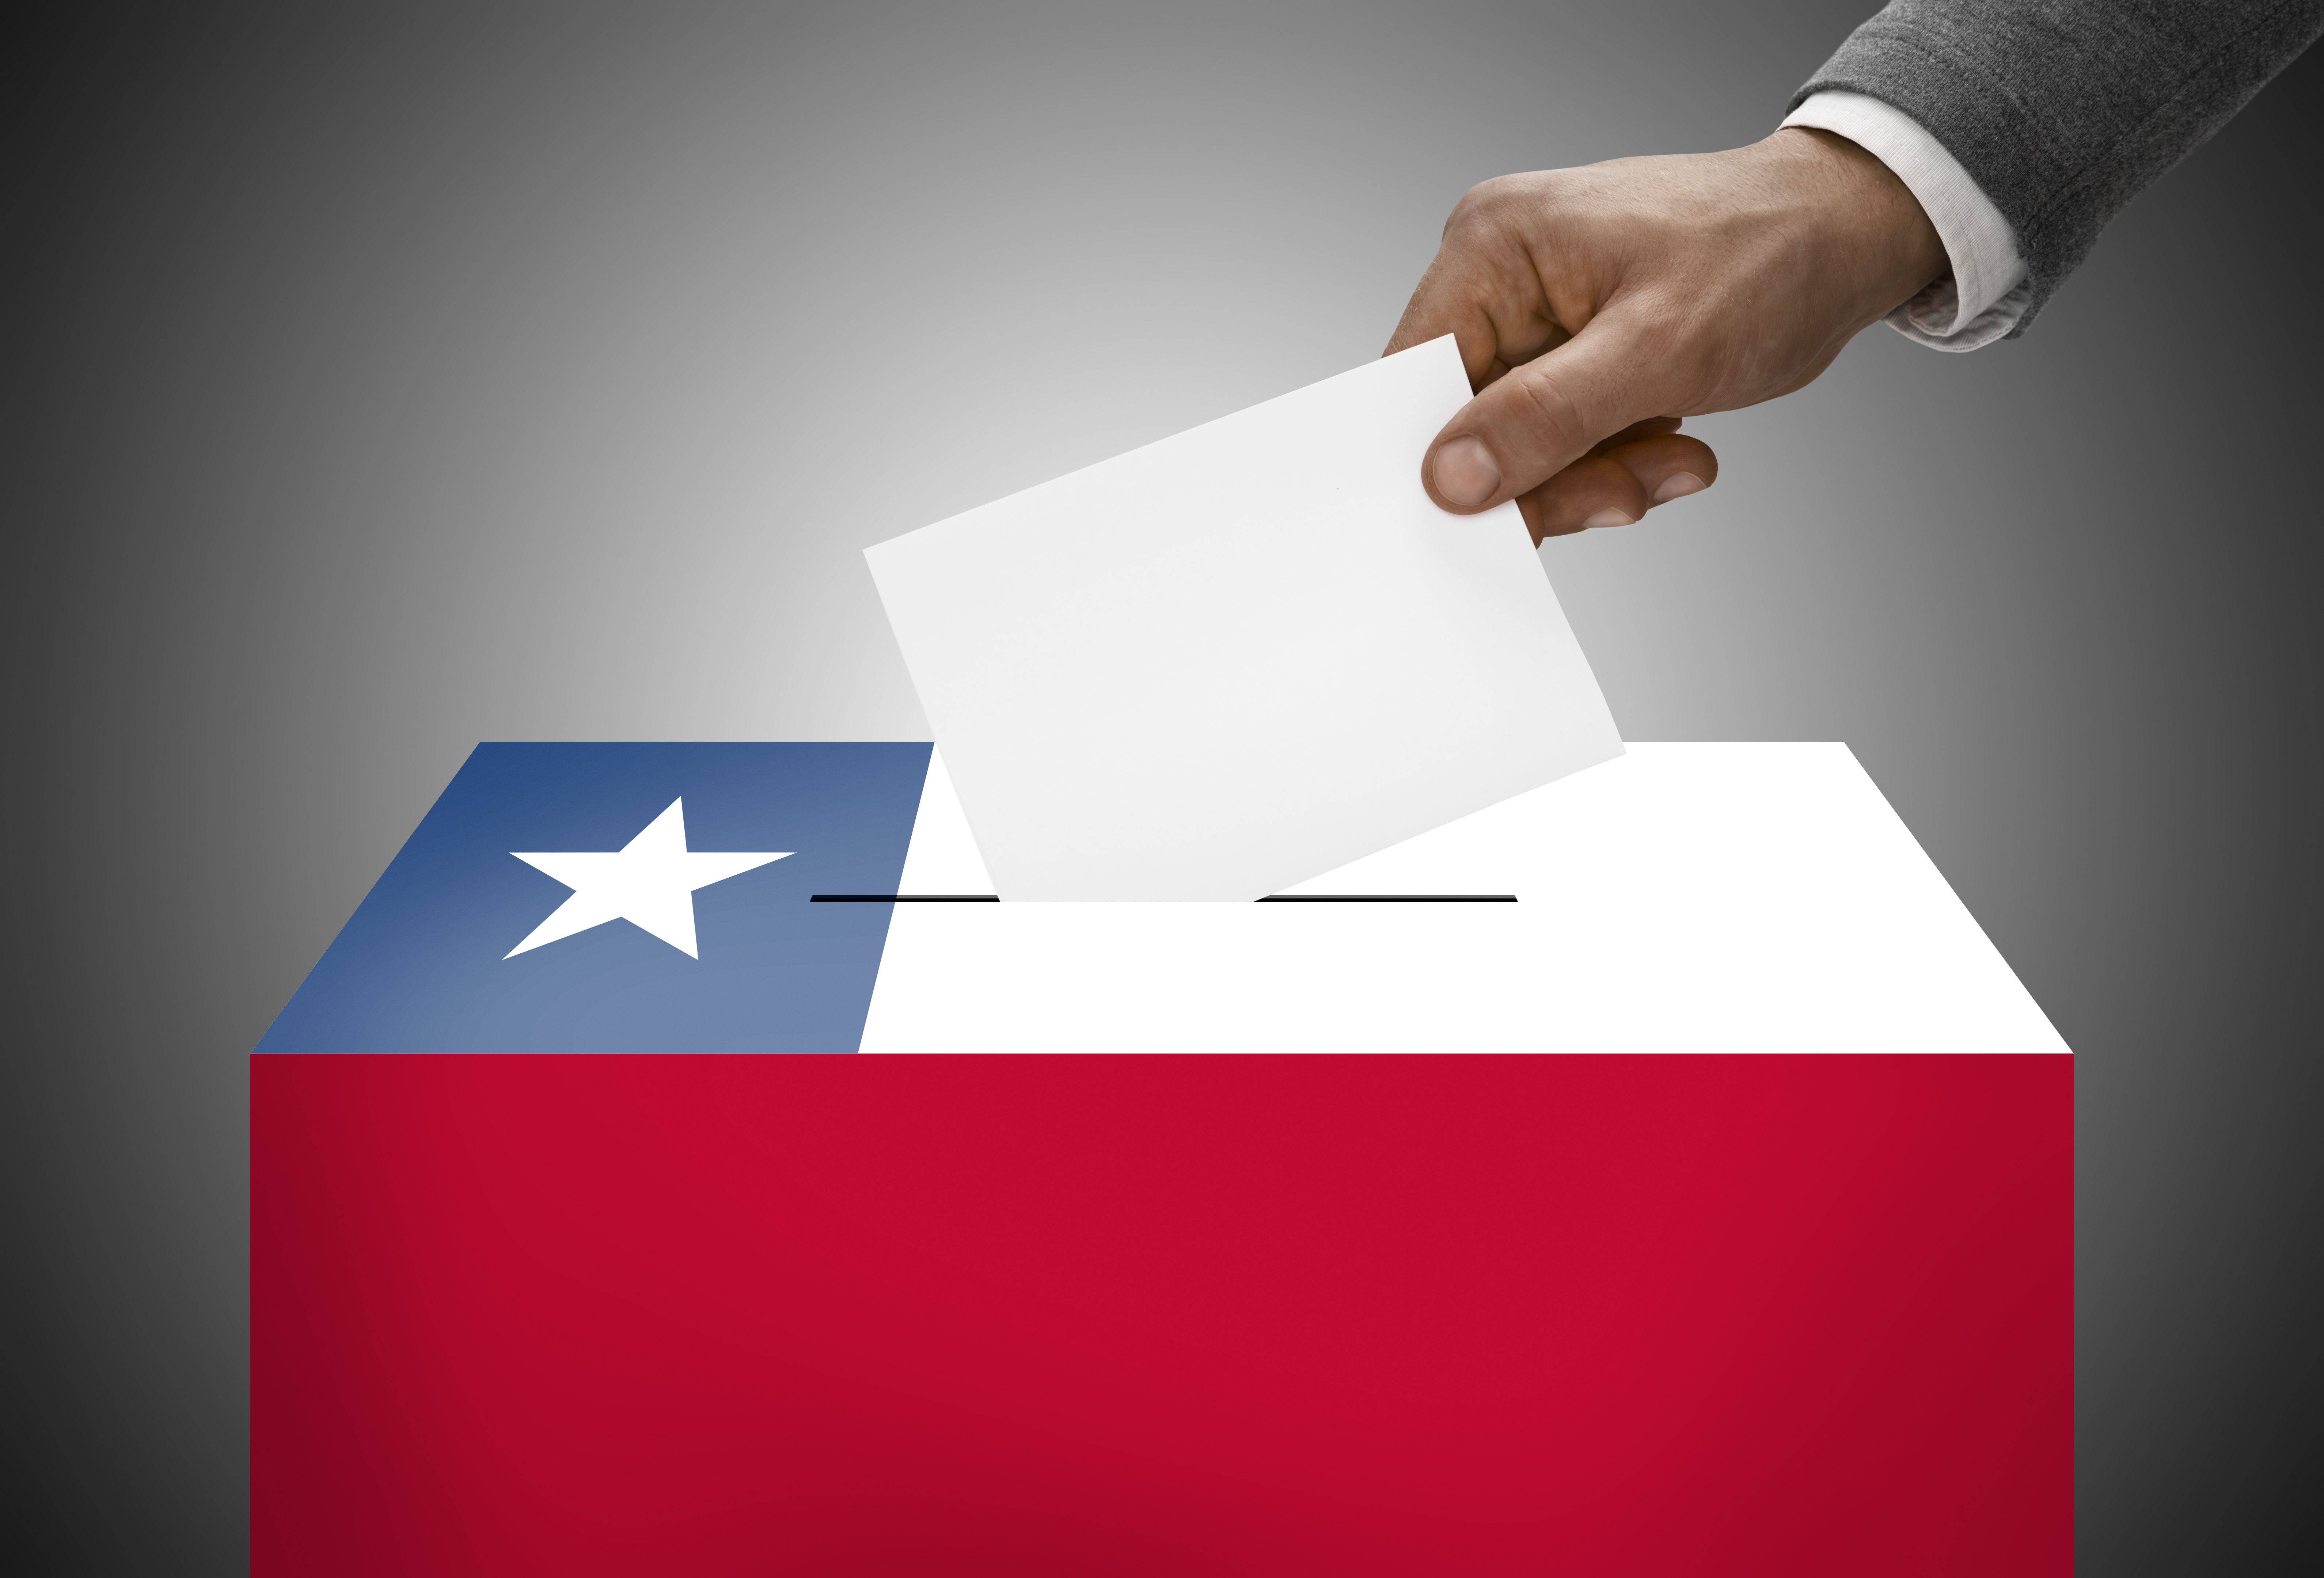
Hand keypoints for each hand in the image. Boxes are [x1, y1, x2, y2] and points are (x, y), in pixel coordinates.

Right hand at [1386, 129, 1946, 542]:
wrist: (1848, 235)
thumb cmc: (1770, 254)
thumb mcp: (1660, 347)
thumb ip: (1546, 416)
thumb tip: (1448, 479)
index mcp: (1492, 248)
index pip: (1414, 377)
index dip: (1439, 460)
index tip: (1495, 521)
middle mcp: (1499, 278)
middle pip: (1466, 423)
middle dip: (1546, 475)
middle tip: (1622, 492)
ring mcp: (1535, 318)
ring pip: (1518, 446)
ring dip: (1593, 475)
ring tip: (1671, 460)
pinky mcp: (1572, 354)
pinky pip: (1562, 439)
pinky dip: (1614, 461)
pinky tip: (1672, 444)